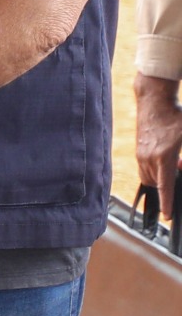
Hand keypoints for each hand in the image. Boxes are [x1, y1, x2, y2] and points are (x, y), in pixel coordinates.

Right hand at [139, 76, 181, 203]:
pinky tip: (164, 159)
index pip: (165, 186)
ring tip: (173, 164)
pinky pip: (144, 169)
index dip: (167, 202)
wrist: (154, 100)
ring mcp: (141, 154)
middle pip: (156, 183)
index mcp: (164, 156)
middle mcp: (149, 158)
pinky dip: (154, 171)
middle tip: (178, 171)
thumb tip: (181, 166)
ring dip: (160, 178)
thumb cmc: (176, 115)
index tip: (166, 216)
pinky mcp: (138, 150)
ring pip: (148, 178)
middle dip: (167, 186)